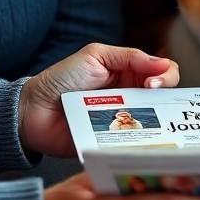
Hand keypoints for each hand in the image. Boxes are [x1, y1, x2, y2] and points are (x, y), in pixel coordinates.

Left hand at [19, 43, 178, 156]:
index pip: (162, 73)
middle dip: (166, 98)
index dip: (166, 76)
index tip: (155, 83)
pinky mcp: (113, 143)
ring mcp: (123, 122)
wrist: (33, 111)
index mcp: (129, 74)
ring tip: (153, 121)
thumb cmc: (62, 78)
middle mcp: (131, 98)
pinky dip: (140, 142)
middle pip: (163, 99)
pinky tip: (143, 140)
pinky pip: (132, 144)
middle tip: (153, 96)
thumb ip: (129, 57)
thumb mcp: (96, 55)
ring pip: (152, 123)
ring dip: (156, 121)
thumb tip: (163, 63)